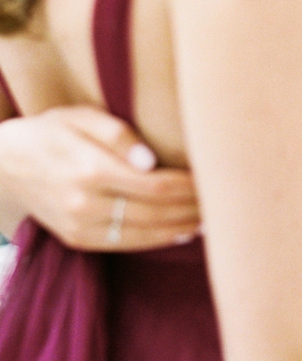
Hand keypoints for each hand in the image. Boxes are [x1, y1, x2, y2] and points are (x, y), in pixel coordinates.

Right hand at [0, 106, 199, 250]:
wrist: (5, 164)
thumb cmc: (51, 131)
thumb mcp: (80, 116)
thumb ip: (118, 134)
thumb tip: (153, 162)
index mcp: (90, 169)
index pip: (157, 186)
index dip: (190, 187)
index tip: (212, 179)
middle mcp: (85, 203)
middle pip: (156, 213)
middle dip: (192, 208)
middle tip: (221, 201)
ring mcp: (80, 226)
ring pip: (144, 234)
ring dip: (181, 228)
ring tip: (209, 219)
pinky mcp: (77, 240)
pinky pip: (126, 244)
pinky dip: (157, 240)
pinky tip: (180, 231)